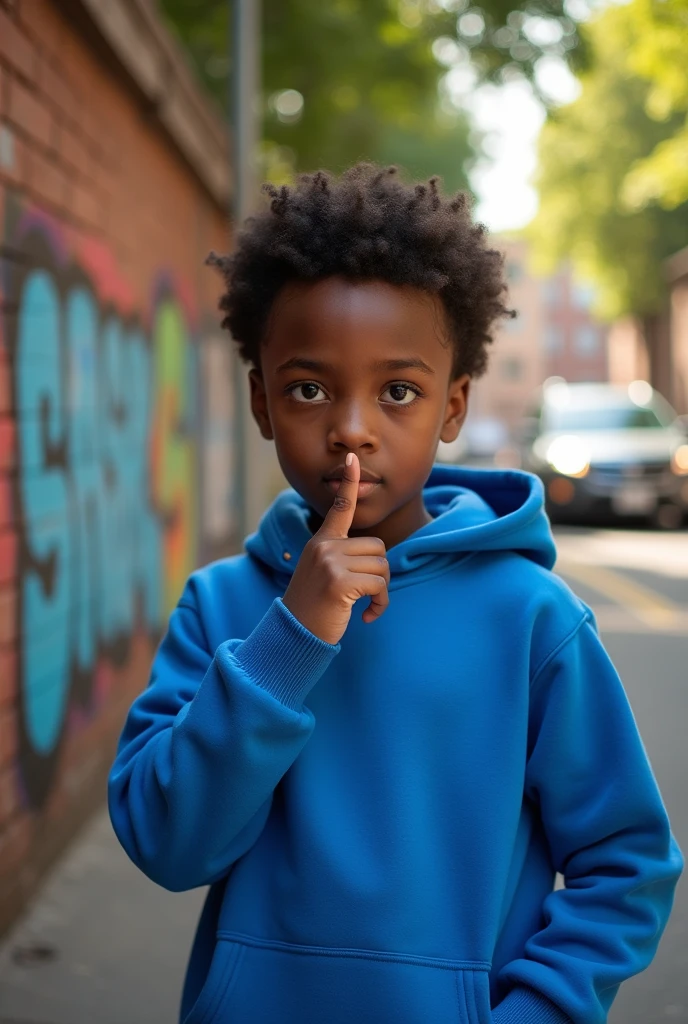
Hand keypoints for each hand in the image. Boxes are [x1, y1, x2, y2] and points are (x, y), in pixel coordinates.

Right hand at [282, 453, 389, 644]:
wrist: (293, 636)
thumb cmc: (313, 609)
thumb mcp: (322, 574)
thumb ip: (342, 557)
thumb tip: (376, 554)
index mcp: (320, 542)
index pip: (339, 508)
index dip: (349, 483)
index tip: (353, 458)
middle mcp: (324, 546)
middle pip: (378, 547)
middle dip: (380, 573)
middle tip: (366, 594)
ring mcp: (330, 562)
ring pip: (382, 566)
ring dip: (381, 591)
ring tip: (364, 606)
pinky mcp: (339, 581)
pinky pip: (379, 586)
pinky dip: (380, 605)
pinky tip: (367, 618)